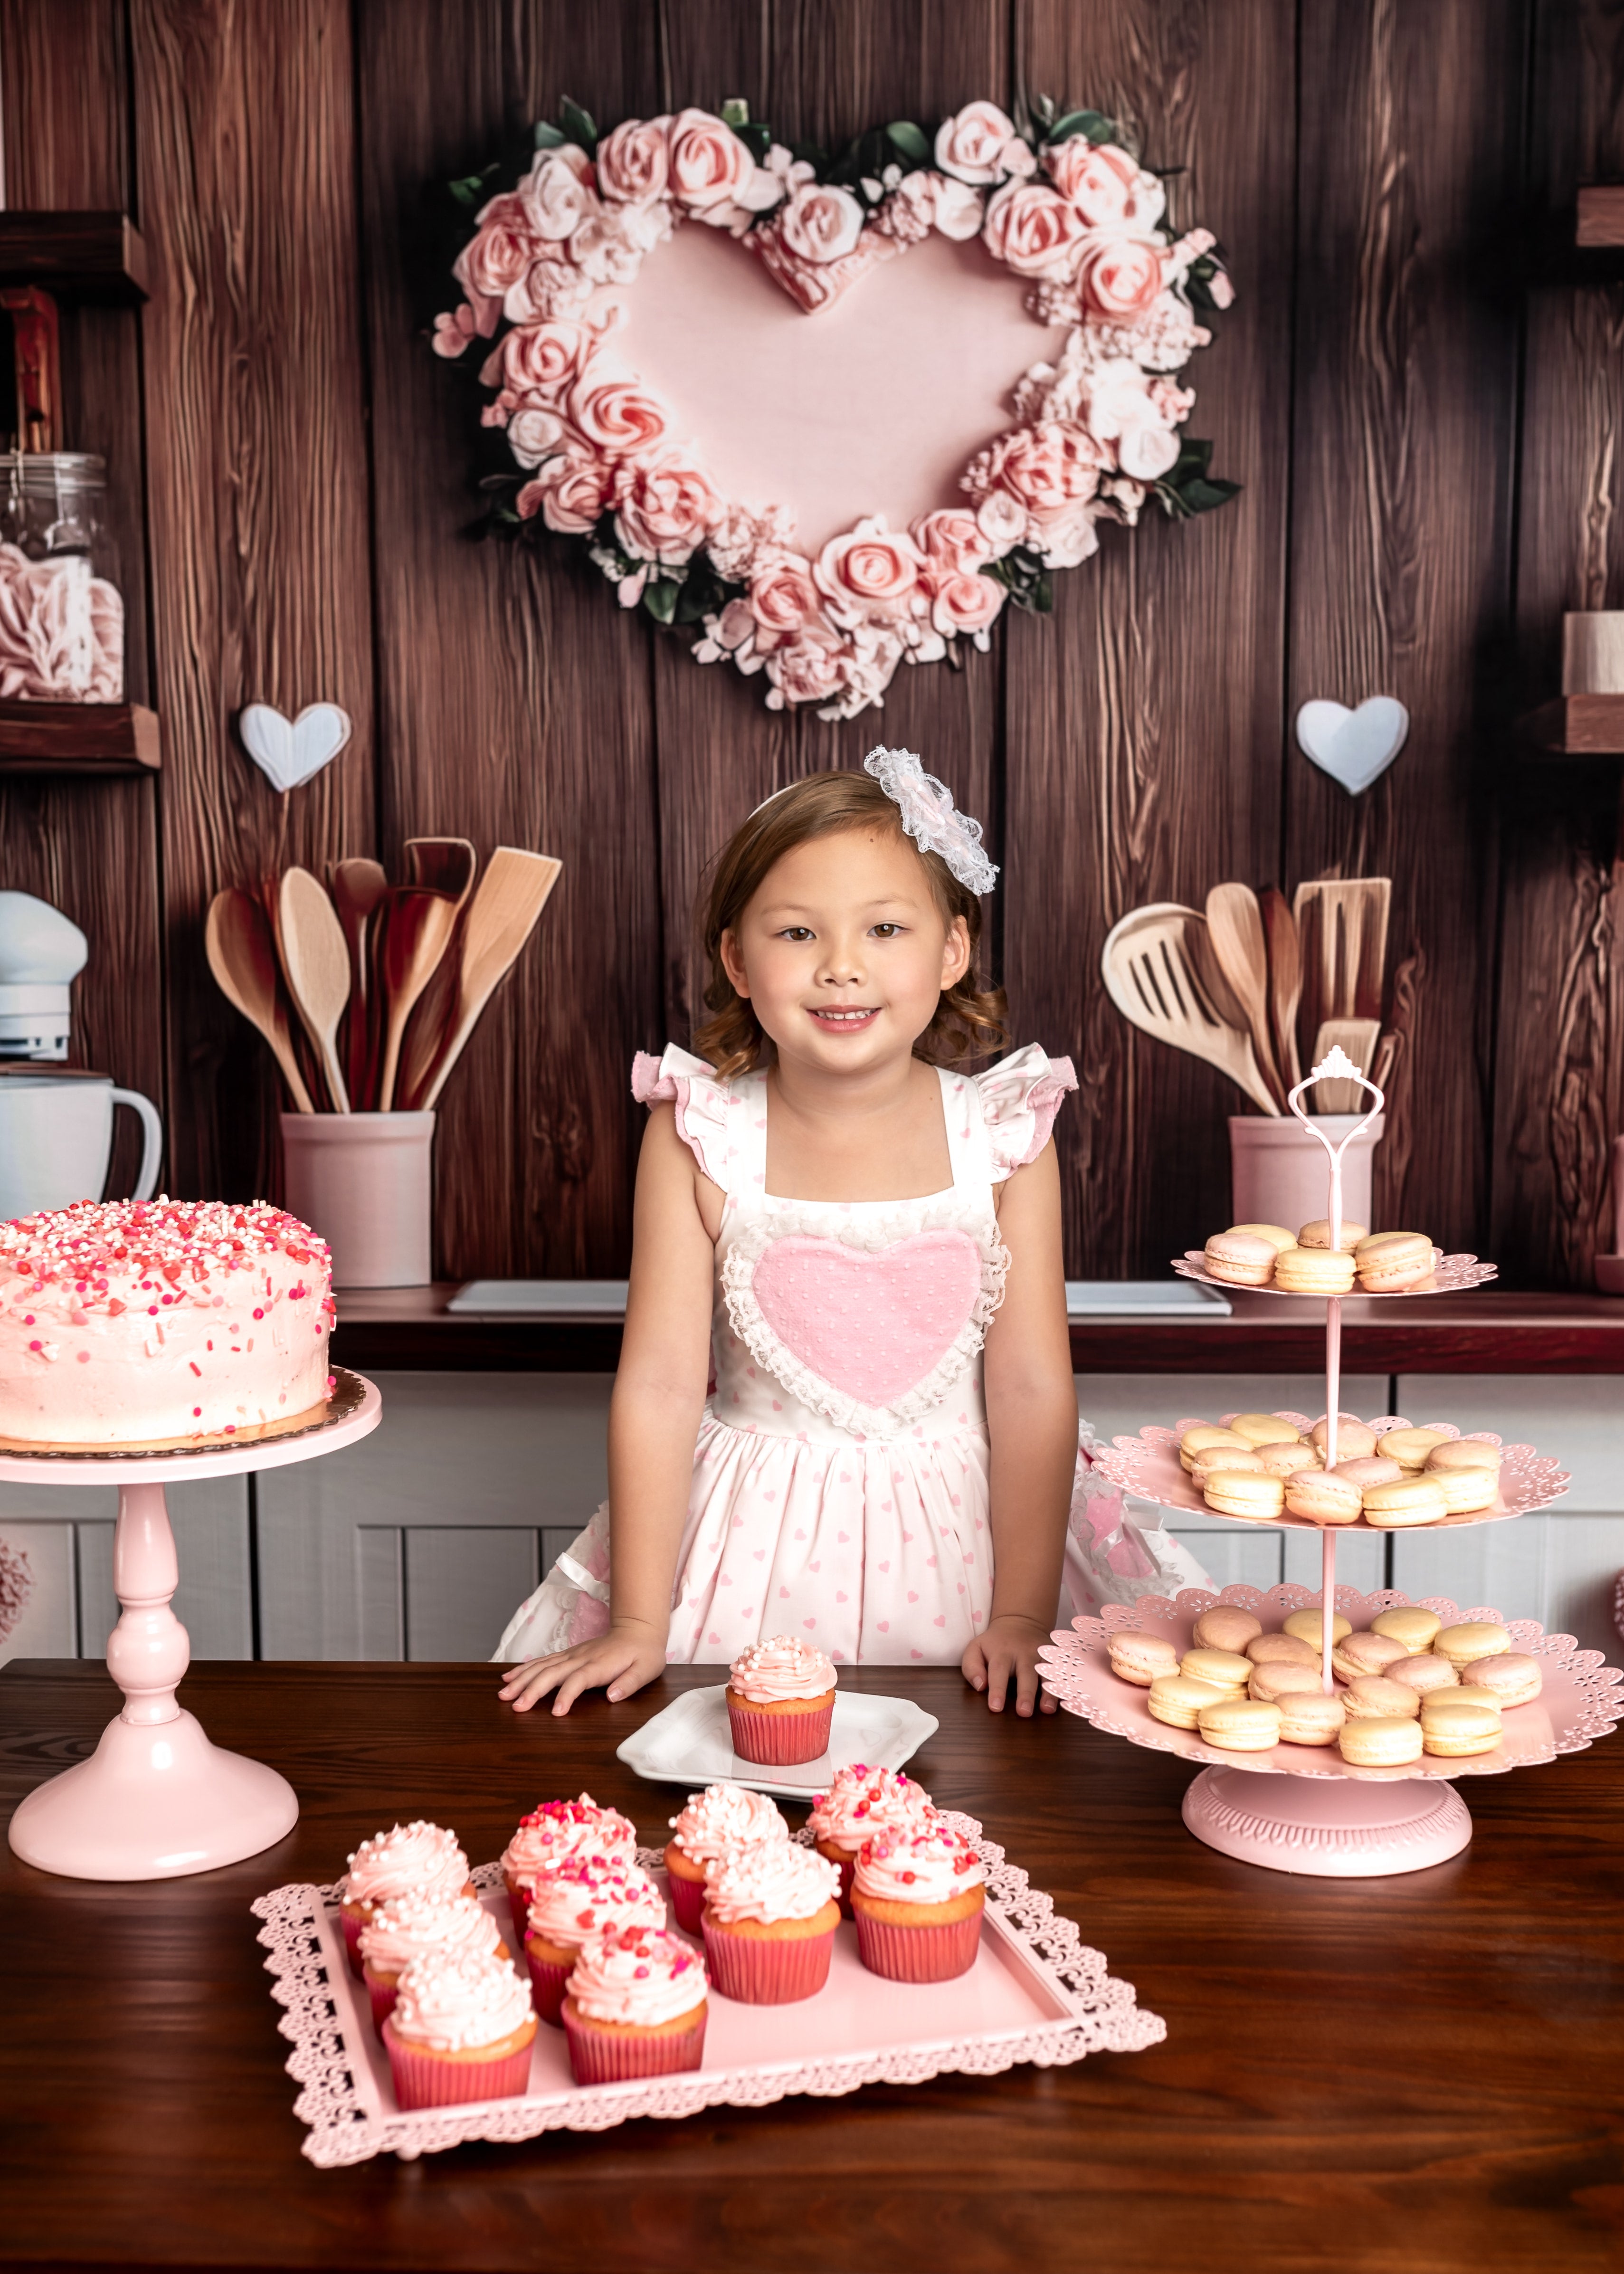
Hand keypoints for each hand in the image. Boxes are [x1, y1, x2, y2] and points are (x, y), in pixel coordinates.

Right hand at [498, 1618, 666, 1715]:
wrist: (638, 1629)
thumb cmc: (643, 1653)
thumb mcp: (646, 1669)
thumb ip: (629, 1683)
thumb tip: (612, 1696)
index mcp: (599, 1665)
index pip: (578, 1680)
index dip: (566, 1696)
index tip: (555, 1713)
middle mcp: (581, 1658)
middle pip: (552, 1673)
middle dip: (531, 1689)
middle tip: (515, 1706)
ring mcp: (572, 1655)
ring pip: (542, 1666)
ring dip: (522, 1679)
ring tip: (503, 1693)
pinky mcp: (568, 1654)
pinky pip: (543, 1660)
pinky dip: (525, 1668)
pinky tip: (510, 1677)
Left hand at [961, 1615, 1056, 1716]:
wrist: (1020, 1622)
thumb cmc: (995, 1643)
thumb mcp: (975, 1649)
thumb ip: (972, 1667)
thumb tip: (980, 1687)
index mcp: (1001, 1653)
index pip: (998, 1672)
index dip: (997, 1690)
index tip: (996, 1707)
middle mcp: (1023, 1654)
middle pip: (1025, 1674)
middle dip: (1025, 1694)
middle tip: (1024, 1712)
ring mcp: (1041, 1656)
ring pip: (1046, 1674)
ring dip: (1048, 1692)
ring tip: (1047, 1709)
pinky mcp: (1055, 1658)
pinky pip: (1061, 1672)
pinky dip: (1063, 1685)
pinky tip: (1064, 1698)